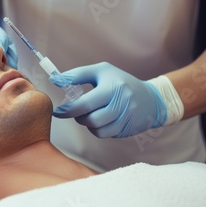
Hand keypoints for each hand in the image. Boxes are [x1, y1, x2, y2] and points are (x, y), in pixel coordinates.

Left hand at [51, 62, 167, 137]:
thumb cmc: (120, 82)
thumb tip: (54, 80)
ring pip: (97, 129)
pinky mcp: (126, 130)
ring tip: (89, 114)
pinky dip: (97, 129)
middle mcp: (121, 104)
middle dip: (78, 117)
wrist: (151, 99)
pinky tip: (101, 120)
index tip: (57, 110)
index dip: (67, 110)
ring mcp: (125, 119)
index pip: (85, 103)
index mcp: (112, 88)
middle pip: (91, 119)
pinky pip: (104, 135)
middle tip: (77, 111)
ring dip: (87, 123)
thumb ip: (77, 75)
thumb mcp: (101, 71)